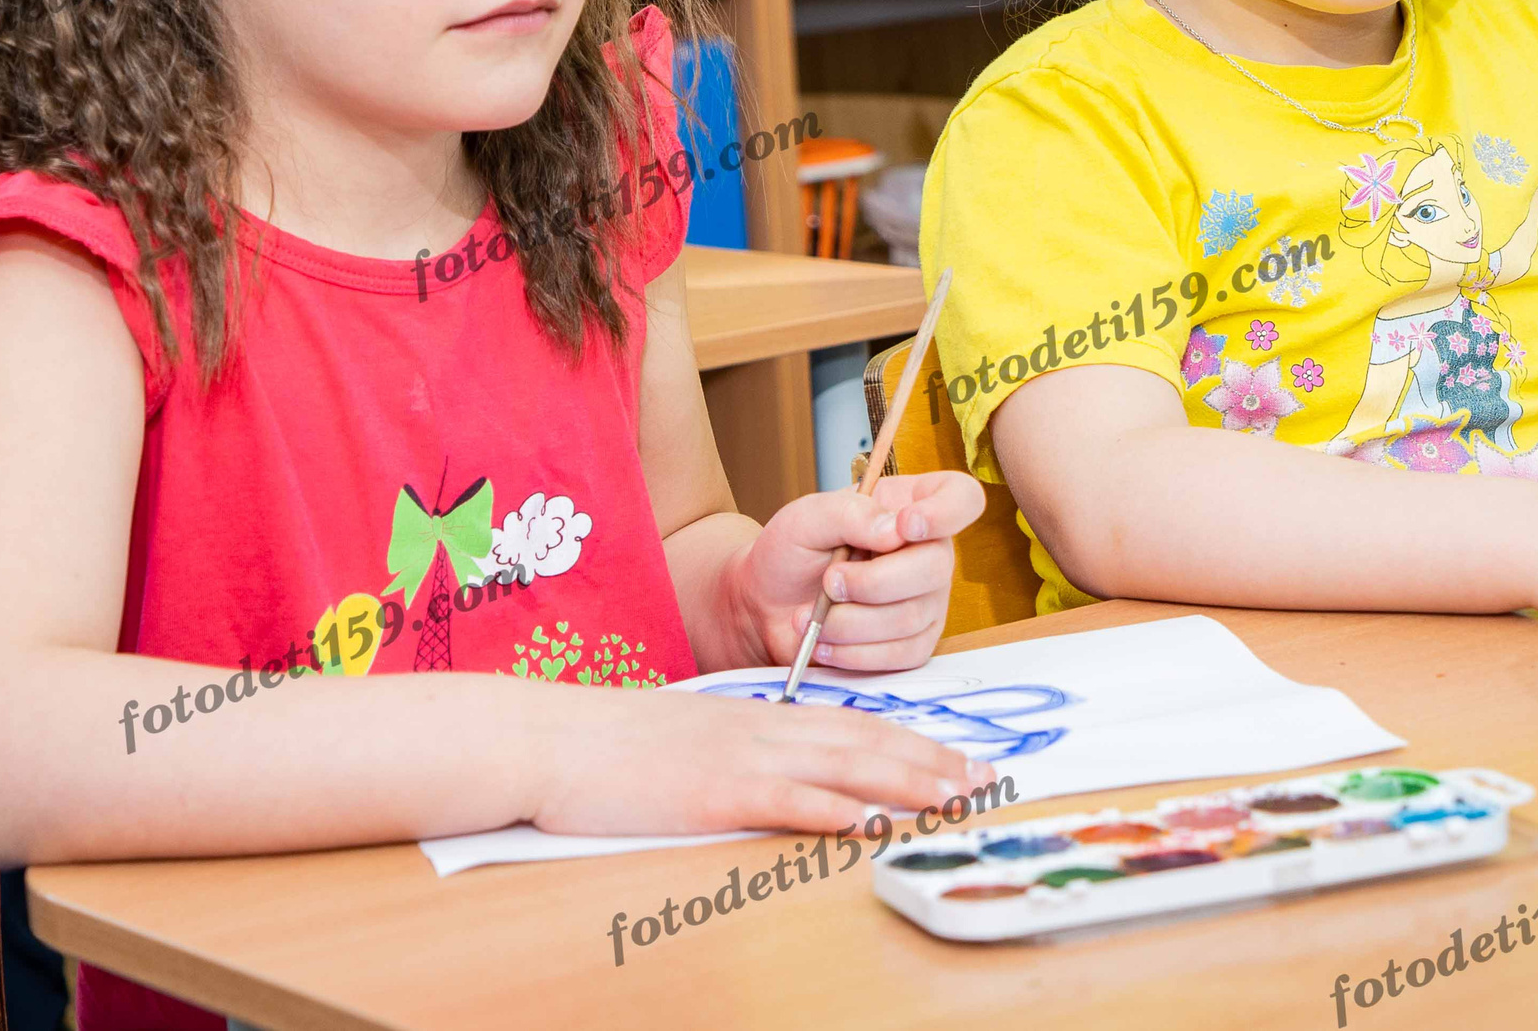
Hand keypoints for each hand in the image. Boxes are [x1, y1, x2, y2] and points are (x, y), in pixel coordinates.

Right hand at [531, 686, 992, 836]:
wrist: (552, 739)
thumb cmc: (611, 747)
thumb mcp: (688, 738)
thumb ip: (738, 750)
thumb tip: (780, 773)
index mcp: (756, 716)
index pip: (851, 723)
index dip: (910, 740)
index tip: (956, 756)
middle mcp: (761, 728)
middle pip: (864, 740)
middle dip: (930, 759)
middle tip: (984, 777)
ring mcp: (742, 758)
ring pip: (843, 765)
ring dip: (905, 781)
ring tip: (955, 796)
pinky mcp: (717, 793)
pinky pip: (789, 801)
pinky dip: (836, 810)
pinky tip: (871, 821)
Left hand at [734, 470, 983, 673]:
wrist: (766, 607)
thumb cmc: (790, 552)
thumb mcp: (806, 518)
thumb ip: (849, 513)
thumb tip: (895, 531)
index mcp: (909, 505)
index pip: (961, 498)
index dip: (945, 512)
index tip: (906, 527)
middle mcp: (928, 552)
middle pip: (936, 566)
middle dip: (872, 582)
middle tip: (830, 581)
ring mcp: (926, 601)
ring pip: (911, 616)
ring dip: (851, 621)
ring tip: (812, 616)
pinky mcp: (913, 643)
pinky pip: (900, 654)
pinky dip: (855, 651)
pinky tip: (824, 642)